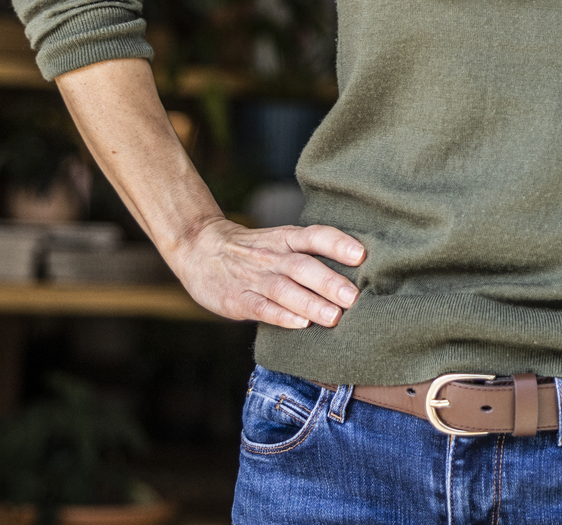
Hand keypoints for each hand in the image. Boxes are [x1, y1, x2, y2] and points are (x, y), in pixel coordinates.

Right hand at [165, 216, 365, 329]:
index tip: (361, 255)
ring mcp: (254, 278)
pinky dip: (281, 316)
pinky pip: (261, 307)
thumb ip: (309, 255)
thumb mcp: (280, 242)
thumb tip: (356, 273)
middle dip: (329, 281)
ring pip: (284, 289)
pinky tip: (301, 324)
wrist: (200, 248)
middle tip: (354, 297)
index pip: (315, 236)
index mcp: (286, 239)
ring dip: (310, 302)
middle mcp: (272, 256)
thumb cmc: (254, 250)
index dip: (337, 244)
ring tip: (334, 316)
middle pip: (303, 266)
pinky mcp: (238, 299)